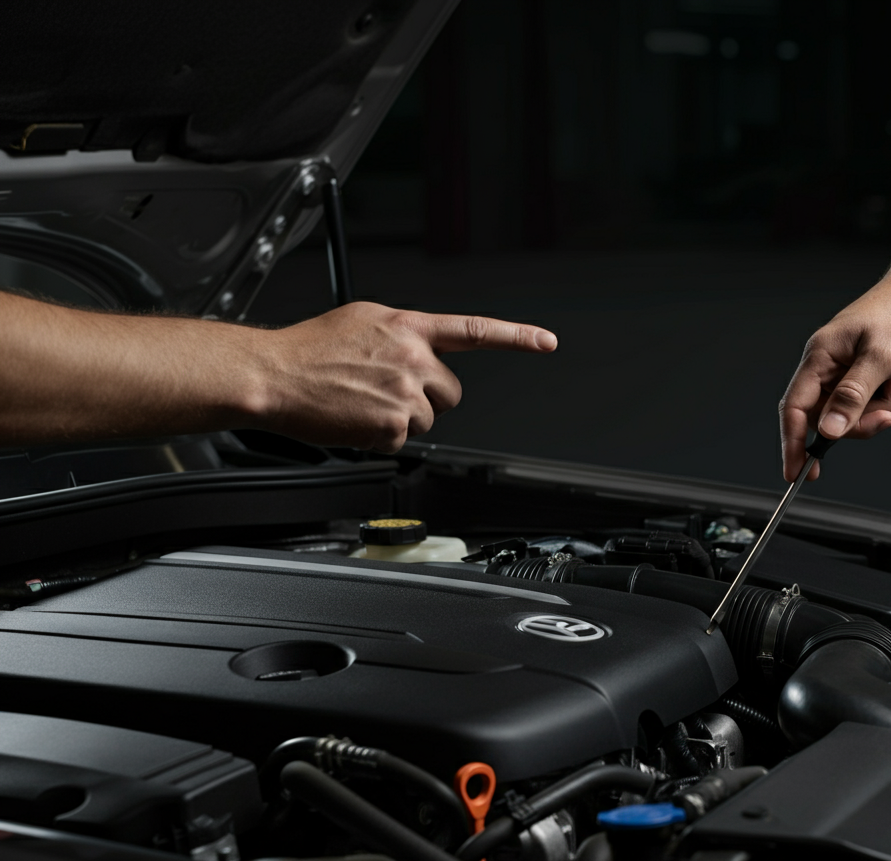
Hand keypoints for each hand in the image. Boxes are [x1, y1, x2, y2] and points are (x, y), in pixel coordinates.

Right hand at [253, 302, 556, 451]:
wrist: (275, 374)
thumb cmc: (310, 349)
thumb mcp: (363, 320)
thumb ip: (402, 333)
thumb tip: (421, 347)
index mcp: (409, 326)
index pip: (475, 330)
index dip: (516, 336)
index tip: (546, 341)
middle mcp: (413, 357)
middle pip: (451, 392)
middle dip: (428, 397)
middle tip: (390, 393)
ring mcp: (405, 393)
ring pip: (429, 419)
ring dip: (404, 419)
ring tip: (365, 403)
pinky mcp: (393, 425)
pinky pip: (402, 440)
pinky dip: (382, 437)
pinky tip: (356, 418)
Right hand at [779, 232, 890, 480]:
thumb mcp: (881, 357)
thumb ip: (852, 396)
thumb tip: (828, 431)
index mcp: (819, 356)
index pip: (794, 407)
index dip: (792, 443)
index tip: (796, 472)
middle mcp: (824, 367)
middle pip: (821, 417)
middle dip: (852, 426)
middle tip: (883, 421)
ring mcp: (839, 373)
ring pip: (844, 416)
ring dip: (871, 413)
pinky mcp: (855, 378)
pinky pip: (861, 407)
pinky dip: (880, 403)